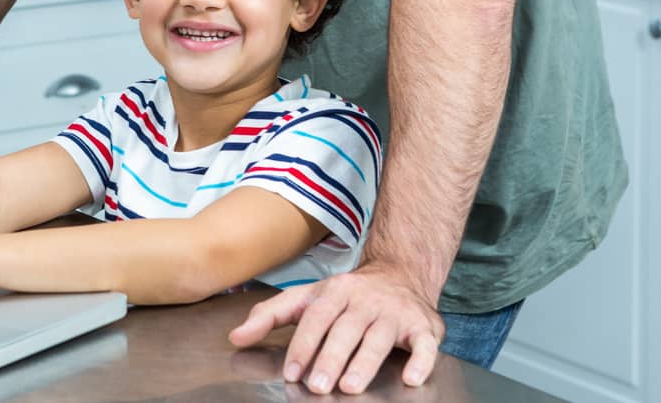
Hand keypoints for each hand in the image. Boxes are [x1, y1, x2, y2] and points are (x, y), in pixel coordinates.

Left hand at [227, 262, 443, 394]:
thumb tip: (235, 337)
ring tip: (351, 386)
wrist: (401, 274)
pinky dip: (420, 361)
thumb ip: (270, 315)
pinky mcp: (423, 326)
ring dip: (365, 363)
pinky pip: (424, 344)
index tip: (292, 371)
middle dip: (331, 358)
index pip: (315, 318)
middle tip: (318, 386)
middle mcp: (365, 300)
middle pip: (345, 330)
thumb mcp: (306, 297)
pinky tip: (410, 378)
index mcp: (335, 292)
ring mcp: (395, 312)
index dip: (303, 346)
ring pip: (379, 338)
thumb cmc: (347, 295)